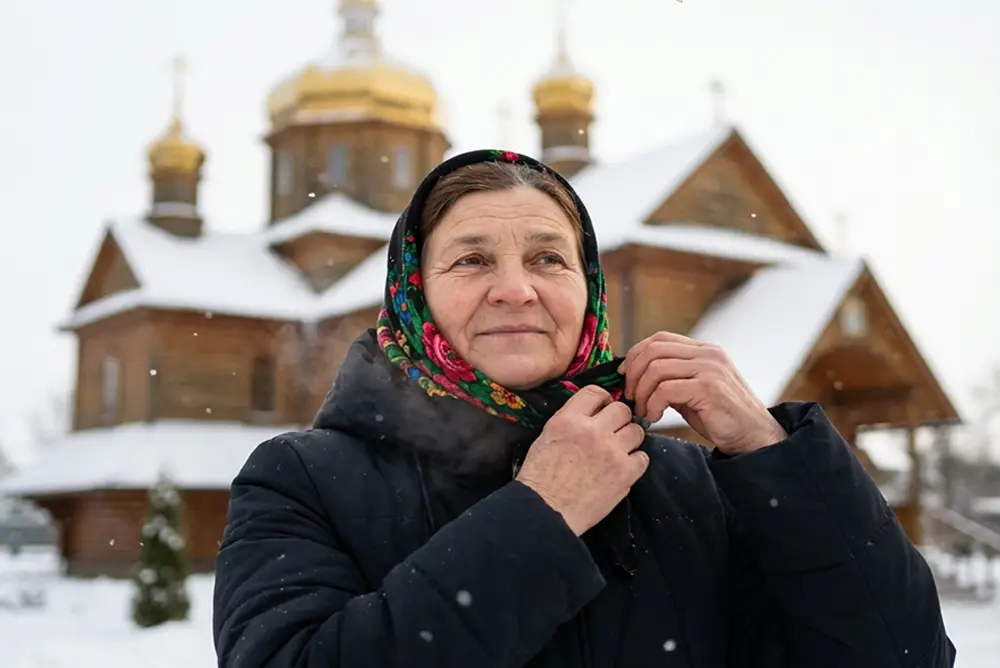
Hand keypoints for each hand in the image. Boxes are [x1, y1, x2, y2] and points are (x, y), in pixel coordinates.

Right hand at [516, 385, 648, 535]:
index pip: (595, 392)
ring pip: (637, 431)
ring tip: (619, 450)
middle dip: (619, 419)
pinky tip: (623, 468)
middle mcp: (592, 431)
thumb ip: (570, 421)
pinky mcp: (624, 473)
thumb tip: (591, 415)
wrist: (545, 511)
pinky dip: (635, 462)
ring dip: (629, 439)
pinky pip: (643, 457)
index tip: (604, 408)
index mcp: (568, 419)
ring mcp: (611, 451)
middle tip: (613, 432)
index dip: (603, 400)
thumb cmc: (540, 479)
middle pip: (622, 410)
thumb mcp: (546, 437)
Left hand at [620, 331, 786, 455]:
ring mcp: (710, 369)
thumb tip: (637, 377)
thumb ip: (671, 379)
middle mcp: (708, 354)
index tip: (625, 376)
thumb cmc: (722, 419)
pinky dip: (653, 404)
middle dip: (634, 373)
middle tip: (631, 397)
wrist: (755, 438)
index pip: (660, 339)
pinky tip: (655, 417)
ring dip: (642, 392)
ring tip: (643, 411)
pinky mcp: (709, 388)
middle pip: (654, 350)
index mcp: (704, 351)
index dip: (636, 354)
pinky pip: (665, 389)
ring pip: (656, 369)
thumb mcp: (693, 392)